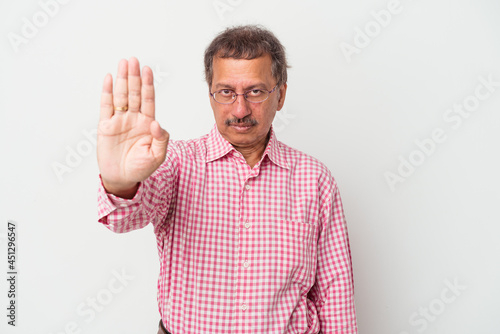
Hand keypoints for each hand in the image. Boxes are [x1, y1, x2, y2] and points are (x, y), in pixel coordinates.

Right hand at [97, 57, 168, 196]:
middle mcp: (134, 118)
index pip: (149, 100)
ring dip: (122, 79)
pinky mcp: (106, 126)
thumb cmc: (141, 168)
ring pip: (121, 96)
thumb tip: (156, 123)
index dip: (148, 85)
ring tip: (123, 63)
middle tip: (134, 60)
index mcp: (148, 123)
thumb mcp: (157, 156)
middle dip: (134, 76)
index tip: (148, 70)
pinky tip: (109, 78)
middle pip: (135, 93)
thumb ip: (161, 139)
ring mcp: (119, 120)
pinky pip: (106, 106)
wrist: (123, 178)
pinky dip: (107, 92)